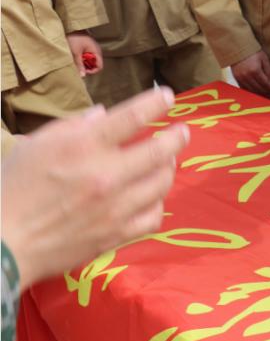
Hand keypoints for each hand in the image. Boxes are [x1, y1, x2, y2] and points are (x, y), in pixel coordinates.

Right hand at [0, 87, 187, 287]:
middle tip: (181, 132)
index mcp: (82, 146)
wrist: (3, 244)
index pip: (133, 116)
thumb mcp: (35, 145)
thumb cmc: (12, 188)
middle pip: (160, 150)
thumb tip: (105, 114)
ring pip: (162, 182)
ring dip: (168, 168)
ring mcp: (115, 207)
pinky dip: (157, 203)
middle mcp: (105, 175)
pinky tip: (151, 196)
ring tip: (166, 161)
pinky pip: (154, 217)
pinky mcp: (116, 234)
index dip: (156, 102)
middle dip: (176, 137)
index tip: (167, 96)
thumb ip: (73, 126)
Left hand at [66, 32, 102, 76]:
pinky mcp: (87, 47)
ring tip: (75, 60)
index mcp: (96, 51)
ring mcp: (92, 48)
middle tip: (77, 66)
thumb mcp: (75, 53)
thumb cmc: (74, 38)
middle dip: (87, 67)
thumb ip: (79, 65)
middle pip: (95, 65)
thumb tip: (82, 76)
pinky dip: (82, 59)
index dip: (92, 71)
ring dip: (83, 63)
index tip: (82, 71)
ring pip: (90, 61)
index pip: (99, 66)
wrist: (69, 26)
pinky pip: (87, 56)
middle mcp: (96, 50)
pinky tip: (75, 56)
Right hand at [231, 50, 269, 95]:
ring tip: (264, 92)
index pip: (265, 84)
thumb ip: (269, 71)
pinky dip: (250, 90)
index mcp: (255, 70)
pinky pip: (244, 88)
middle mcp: (247, 75)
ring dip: (258, 92)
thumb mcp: (264, 59)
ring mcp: (240, 77)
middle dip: (266, 91)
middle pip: (258, 88)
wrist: (238, 47)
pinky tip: (255, 90)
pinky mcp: (236, 77)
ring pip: (251, 90)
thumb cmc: (252, 51)